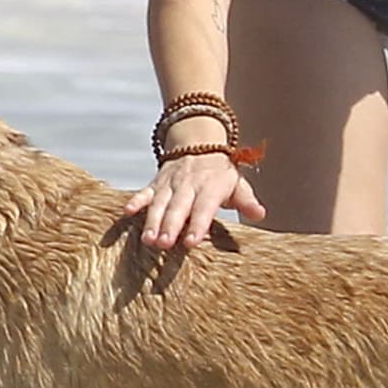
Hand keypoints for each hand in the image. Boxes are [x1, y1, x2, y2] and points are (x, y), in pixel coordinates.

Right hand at [124, 150, 265, 248]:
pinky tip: (127, 212)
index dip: (198, 224)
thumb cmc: (220, 174)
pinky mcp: (156, 183)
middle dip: (170, 225)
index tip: (191, 242)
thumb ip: (246, 200)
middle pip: (179, 207)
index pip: (204, 207)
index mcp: (211, 186)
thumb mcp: (238, 183)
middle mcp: (189, 184)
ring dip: (153, 220)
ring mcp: (170, 184)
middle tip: (164, 244)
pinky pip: (145, 191)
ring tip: (148, 240)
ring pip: (160, 203)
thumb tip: (260, 213)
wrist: (199, 143)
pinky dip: (136, 200)